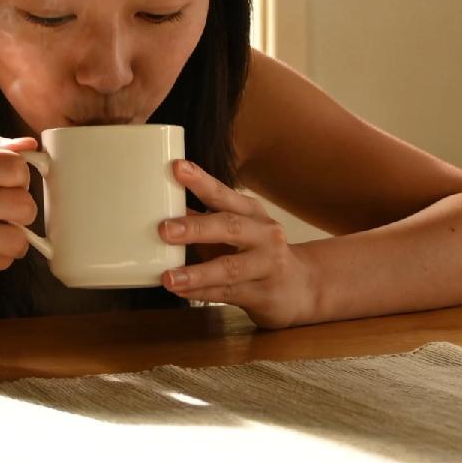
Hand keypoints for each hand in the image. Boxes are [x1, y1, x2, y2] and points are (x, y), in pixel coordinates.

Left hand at [158, 161, 320, 328]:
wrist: (302, 288)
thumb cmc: (255, 254)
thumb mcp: (234, 231)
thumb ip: (202, 219)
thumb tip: (159, 205)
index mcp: (251, 212)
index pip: (223, 194)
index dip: (200, 181)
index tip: (177, 168)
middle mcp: (264, 234)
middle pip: (230, 227)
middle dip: (196, 228)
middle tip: (164, 230)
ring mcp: (267, 265)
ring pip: (230, 267)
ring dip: (197, 272)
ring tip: (168, 277)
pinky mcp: (264, 295)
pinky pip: (229, 294)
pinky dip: (203, 293)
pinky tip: (181, 292)